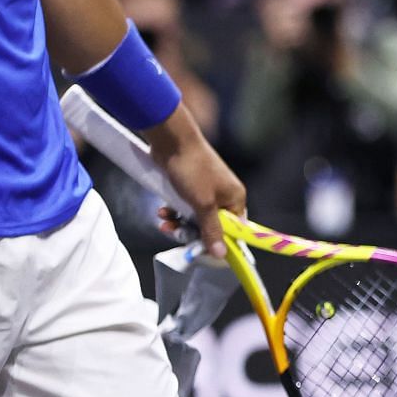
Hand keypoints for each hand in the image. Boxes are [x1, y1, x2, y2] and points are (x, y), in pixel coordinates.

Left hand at [155, 135, 246, 259]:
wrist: (172, 141)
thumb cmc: (193, 170)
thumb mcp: (203, 204)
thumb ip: (212, 230)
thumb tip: (222, 255)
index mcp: (235, 198)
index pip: (234, 230)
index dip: (218, 242)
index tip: (201, 251)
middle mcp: (224, 196)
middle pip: (211, 227)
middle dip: (192, 232)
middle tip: (176, 232)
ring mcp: (206, 192)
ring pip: (195, 219)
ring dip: (179, 223)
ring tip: (164, 221)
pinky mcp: (190, 188)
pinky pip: (184, 208)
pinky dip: (173, 212)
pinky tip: (161, 211)